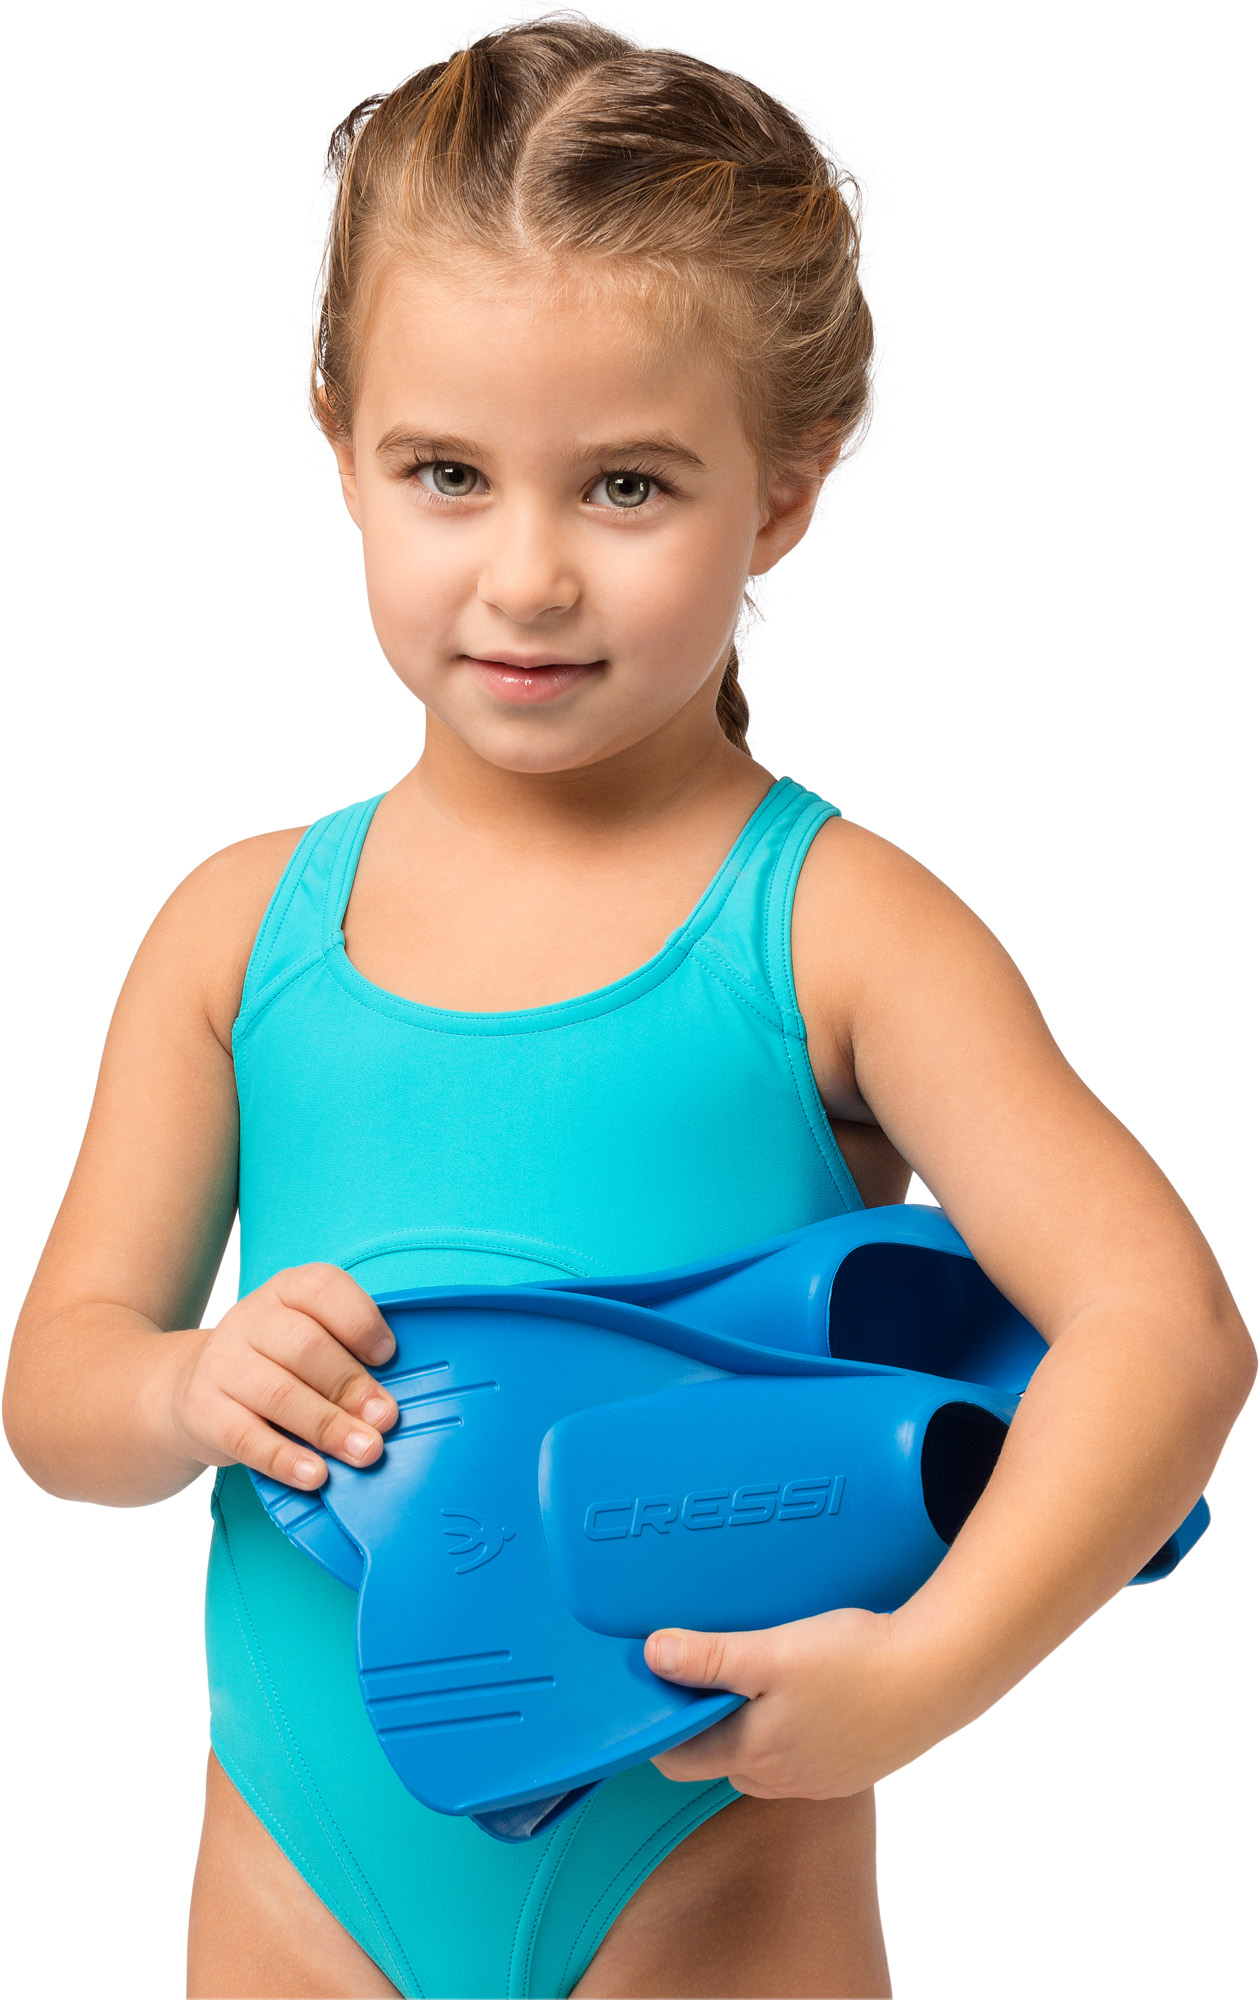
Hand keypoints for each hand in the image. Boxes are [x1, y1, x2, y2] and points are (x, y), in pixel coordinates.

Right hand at [162, 1263, 397, 1488]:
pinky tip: (316, 1475)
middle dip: (351, 1385)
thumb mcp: (308, 1341)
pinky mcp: (202, 1410)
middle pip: (305, 1346)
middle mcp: (250, 1319)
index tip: (387, 1356)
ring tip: (364, 1451)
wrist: (194, 1386)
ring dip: (328, 1426)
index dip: (360, 1321)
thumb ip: (347, 1358)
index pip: (322, 1288)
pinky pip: (246, 1437)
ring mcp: (221, 1363)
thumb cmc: (276, 1365)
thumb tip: (385, 1407)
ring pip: (279, 1394)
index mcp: (286, 1291)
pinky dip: (286, 1459)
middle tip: (384, 1419)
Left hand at [645, 1606, 952, 1798]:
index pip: (678, 1759)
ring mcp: (819, 1779)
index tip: (657, 1684)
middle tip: (708, 1666)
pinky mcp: (850, 1767)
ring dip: (749, 1722)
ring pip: (761, 1755)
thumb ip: (711, 1659)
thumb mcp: (772, 1652)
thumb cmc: (854, 1664)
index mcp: (753, 1755)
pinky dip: (789, 1726)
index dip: (659, 1724)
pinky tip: (807, 1690)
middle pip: (719, 1756)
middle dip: (705, 1718)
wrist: (937, 1677)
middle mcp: (781, 1779)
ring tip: (758, 1671)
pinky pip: (800, 1753)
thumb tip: (653, 1656)